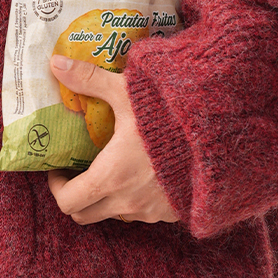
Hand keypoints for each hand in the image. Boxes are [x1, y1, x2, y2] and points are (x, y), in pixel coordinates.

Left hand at [45, 56, 178, 225]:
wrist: (222, 136)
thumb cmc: (171, 116)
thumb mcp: (127, 93)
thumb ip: (89, 80)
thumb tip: (55, 62)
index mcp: (110, 177)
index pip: (68, 202)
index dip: (57, 186)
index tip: (60, 168)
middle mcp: (128, 202)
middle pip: (85, 215)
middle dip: (76, 196)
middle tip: (78, 171)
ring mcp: (152, 211)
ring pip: (114, 215)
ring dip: (105, 198)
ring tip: (111, 167)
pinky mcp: (173, 212)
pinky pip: (143, 213)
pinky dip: (134, 199)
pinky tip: (143, 172)